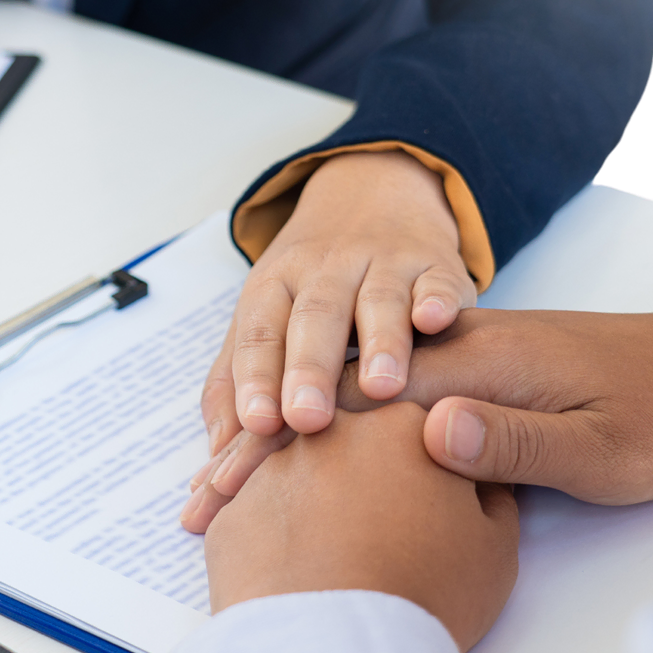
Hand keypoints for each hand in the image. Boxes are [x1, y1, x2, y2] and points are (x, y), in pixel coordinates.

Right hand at [184, 306, 652, 530]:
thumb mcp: (599, 445)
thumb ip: (514, 439)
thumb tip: (429, 432)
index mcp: (478, 361)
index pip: (357, 400)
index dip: (287, 441)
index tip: (232, 482)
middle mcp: (457, 350)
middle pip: (334, 394)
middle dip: (261, 443)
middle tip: (202, 498)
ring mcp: (461, 359)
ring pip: (347, 395)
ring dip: (282, 434)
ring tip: (225, 476)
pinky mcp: (473, 376)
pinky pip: (378, 400)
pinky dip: (327, 427)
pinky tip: (295, 451)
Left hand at [200, 150, 473, 451]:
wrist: (372, 195)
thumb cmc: (311, 284)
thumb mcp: (264, 318)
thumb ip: (235, 385)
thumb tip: (215, 458)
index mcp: (275, 286)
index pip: (260, 332)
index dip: (257, 377)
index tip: (258, 424)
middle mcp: (326, 271)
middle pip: (314, 318)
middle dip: (310, 368)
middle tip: (308, 418)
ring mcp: (384, 264)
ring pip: (379, 301)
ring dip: (380, 343)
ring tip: (381, 388)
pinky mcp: (435, 265)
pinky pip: (437, 281)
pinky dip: (437, 299)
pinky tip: (435, 320)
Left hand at [202, 403, 518, 652]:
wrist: (339, 648)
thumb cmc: (425, 594)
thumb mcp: (495, 546)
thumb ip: (490, 495)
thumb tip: (480, 480)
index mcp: (405, 423)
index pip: (417, 420)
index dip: (423, 452)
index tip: (425, 482)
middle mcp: (333, 428)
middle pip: (351, 436)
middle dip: (361, 469)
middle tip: (373, 518)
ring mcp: (276, 465)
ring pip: (294, 470)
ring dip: (308, 498)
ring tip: (324, 550)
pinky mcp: (234, 507)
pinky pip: (251, 508)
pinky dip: (265, 530)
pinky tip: (279, 566)